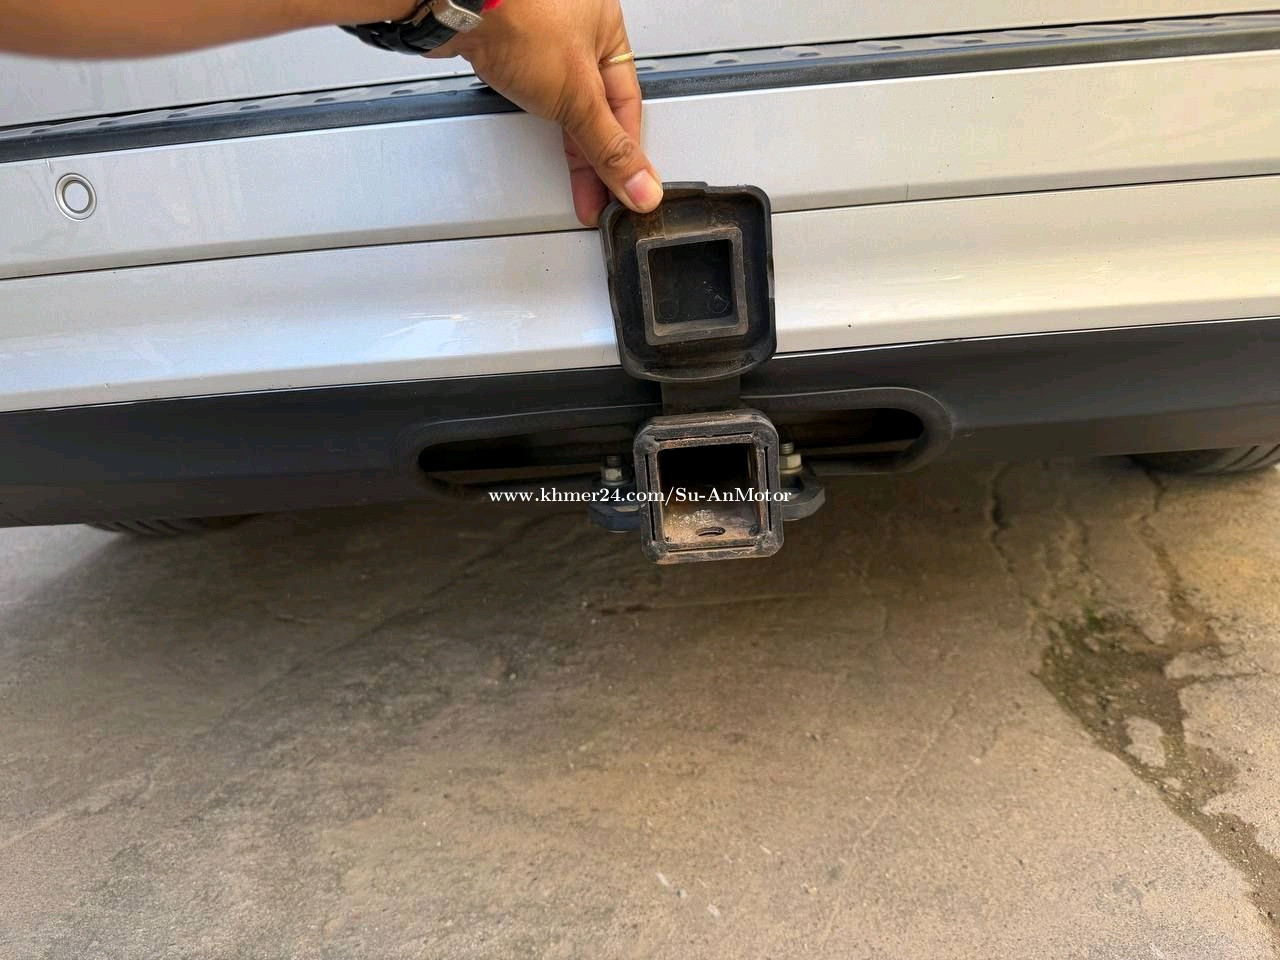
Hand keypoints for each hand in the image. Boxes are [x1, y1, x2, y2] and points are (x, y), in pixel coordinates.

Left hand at [430, 0, 662, 225]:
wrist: (456, 3)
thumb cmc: (517, 17)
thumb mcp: (577, 95)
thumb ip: (608, 146)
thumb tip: (640, 183)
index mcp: (608, 30)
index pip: (629, 105)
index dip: (629, 152)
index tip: (630, 189)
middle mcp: (578, 33)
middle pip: (598, 109)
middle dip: (599, 157)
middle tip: (601, 198)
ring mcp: (542, 43)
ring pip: (568, 103)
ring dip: (572, 142)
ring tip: (577, 181)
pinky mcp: (511, 52)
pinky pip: (539, 97)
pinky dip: (544, 124)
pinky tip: (546, 139)